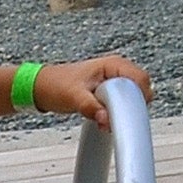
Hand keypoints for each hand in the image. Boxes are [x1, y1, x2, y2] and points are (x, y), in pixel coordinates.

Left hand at [32, 53, 152, 116]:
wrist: (41, 88)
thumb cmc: (54, 85)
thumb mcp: (74, 97)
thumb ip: (92, 108)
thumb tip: (106, 118)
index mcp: (113, 64)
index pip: (140, 80)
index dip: (137, 98)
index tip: (126, 114)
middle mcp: (117, 70)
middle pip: (142, 89)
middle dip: (132, 106)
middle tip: (115, 117)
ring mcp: (115, 80)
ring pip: (134, 97)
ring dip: (125, 111)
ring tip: (106, 117)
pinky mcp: (111, 91)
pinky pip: (125, 102)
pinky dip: (119, 112)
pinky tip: (106, 118)